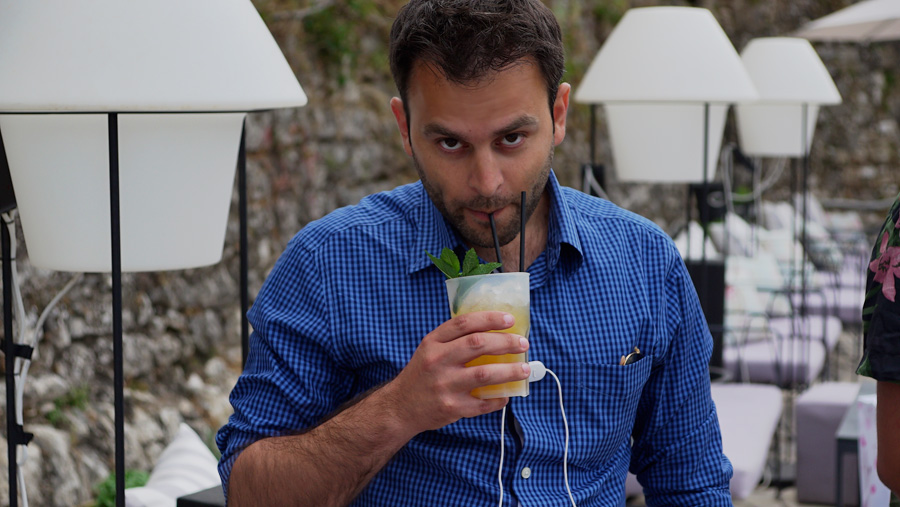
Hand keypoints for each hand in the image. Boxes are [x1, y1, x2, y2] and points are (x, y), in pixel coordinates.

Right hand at [385, 311, 529, 433]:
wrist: (400, 406)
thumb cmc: (422, 374)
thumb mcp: (430, 350)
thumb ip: (454, 339)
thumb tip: (494, 331)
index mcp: (433, 342)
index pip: (463, 323)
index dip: (489, 319)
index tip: (509, 320)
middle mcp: (437, 361)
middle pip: (477, 345)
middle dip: (506, 343)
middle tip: (523, 344)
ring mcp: (444, 385)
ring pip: (484, 374)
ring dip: (509, 371)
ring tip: (525, 370)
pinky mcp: (450, 407)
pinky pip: (481, 403)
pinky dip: (498, 399)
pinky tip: (506, 395)